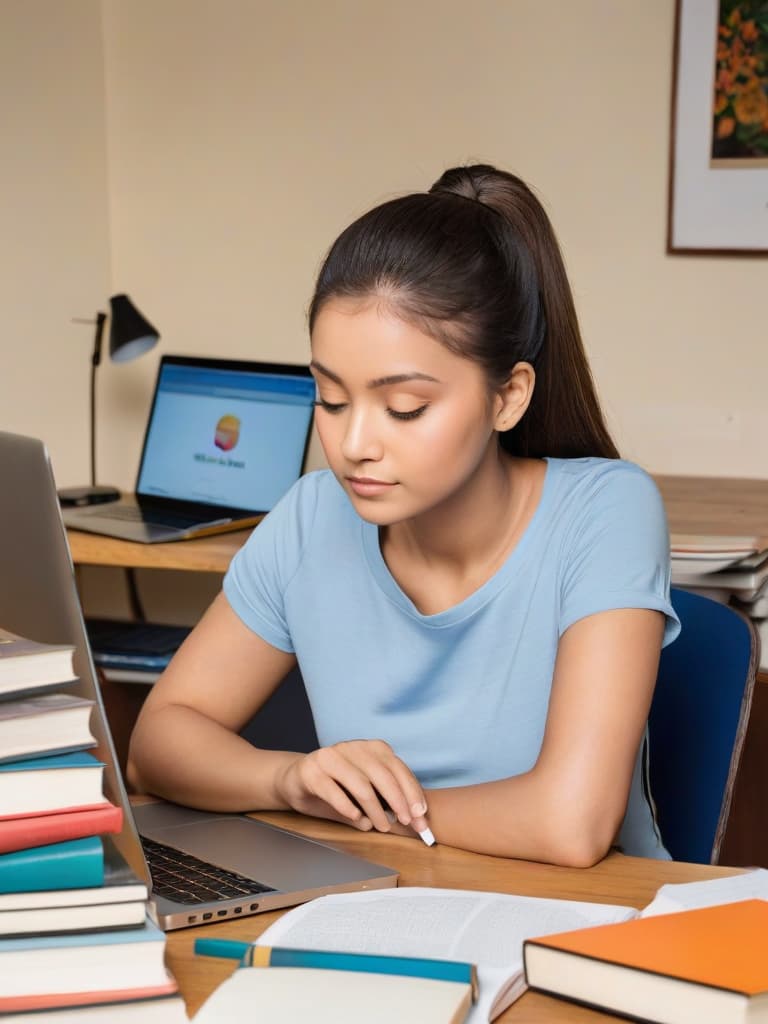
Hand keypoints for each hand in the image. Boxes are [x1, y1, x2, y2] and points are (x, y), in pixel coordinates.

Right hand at [274, 740, 428, 835]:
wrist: (295, 779)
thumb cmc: (335, 787)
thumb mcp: (363, 794)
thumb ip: (384, 803)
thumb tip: (409, 821)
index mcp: (371, 748)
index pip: (398, 769)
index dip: (412, 792)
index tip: (421, 815)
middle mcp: (353, 747)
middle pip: (383, 775)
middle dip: (399, 802)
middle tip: (407, 823)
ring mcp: (331, 756)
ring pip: (361, 784)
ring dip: (375, 809)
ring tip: (382, 827)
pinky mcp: (312, 770)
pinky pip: (334, 790)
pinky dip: (348, 807)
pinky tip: (358, 819)